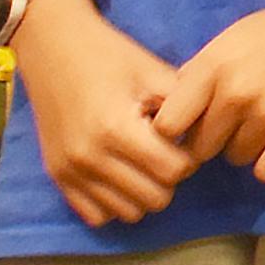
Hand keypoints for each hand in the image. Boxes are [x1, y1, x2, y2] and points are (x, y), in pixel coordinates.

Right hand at [15, 0, 195, 228]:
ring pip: (129, 212)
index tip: (184, 139)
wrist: (54, 49)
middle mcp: (90, 157)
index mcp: (117, 129)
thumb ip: (186, 108)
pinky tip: (122, 175)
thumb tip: (210, 140)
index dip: (190, 156)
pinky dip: (115, 201)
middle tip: (166, 151)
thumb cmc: (112, 57)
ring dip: (144, 191)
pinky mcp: (57, 178)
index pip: (175, 171)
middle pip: (156, 198)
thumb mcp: (155, 74)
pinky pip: (97, 215)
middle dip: (170, 177)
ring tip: (143, 162)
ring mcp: (70, 171)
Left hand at [151, 0, 264, 184]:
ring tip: (264, 123)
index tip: (191, 125)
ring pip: (236, 159)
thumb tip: (167, 112)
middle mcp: (235, 92)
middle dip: (214, 139)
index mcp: (211, 68)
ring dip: (246, 147)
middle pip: (201, 149)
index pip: (167, 126)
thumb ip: (197, 75)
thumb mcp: (228, 41)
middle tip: (235, 123)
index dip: (176, 131)